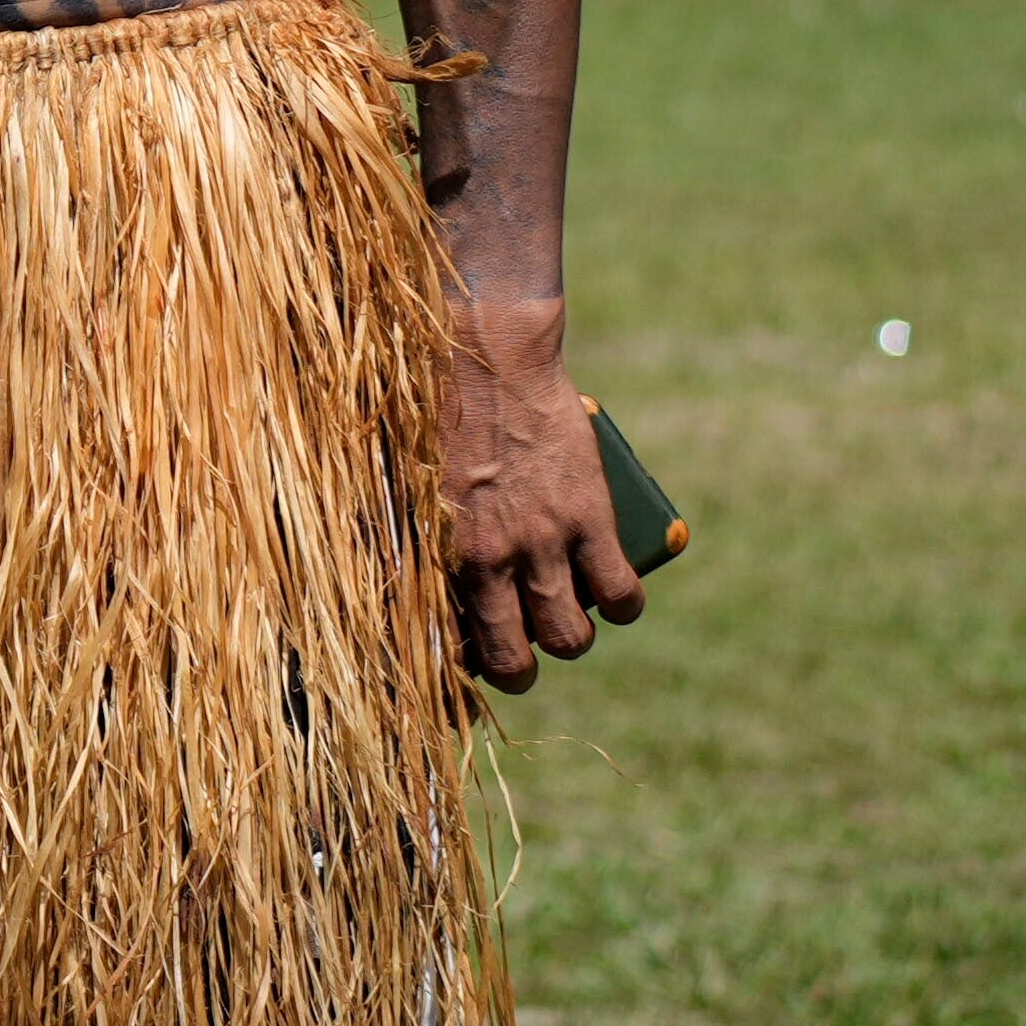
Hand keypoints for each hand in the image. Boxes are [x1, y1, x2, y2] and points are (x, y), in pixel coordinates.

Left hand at [437, 322, 639, 689]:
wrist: (485, 355)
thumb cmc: (431, 411)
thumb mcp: (402, 482)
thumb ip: (408, 534)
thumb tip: (407, 580)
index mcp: (435, 553)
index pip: (449, 643)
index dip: (463, 666)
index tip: (469, 660)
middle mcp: (489, 559)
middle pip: (515, 658)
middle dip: (519, 669)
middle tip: (524, 652)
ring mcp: (543, 541)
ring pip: (571, 637)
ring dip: (572, 637)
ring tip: (568, 617)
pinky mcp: (589, 516)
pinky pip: (621, 592)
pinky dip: (623, 604)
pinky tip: (615, 595)